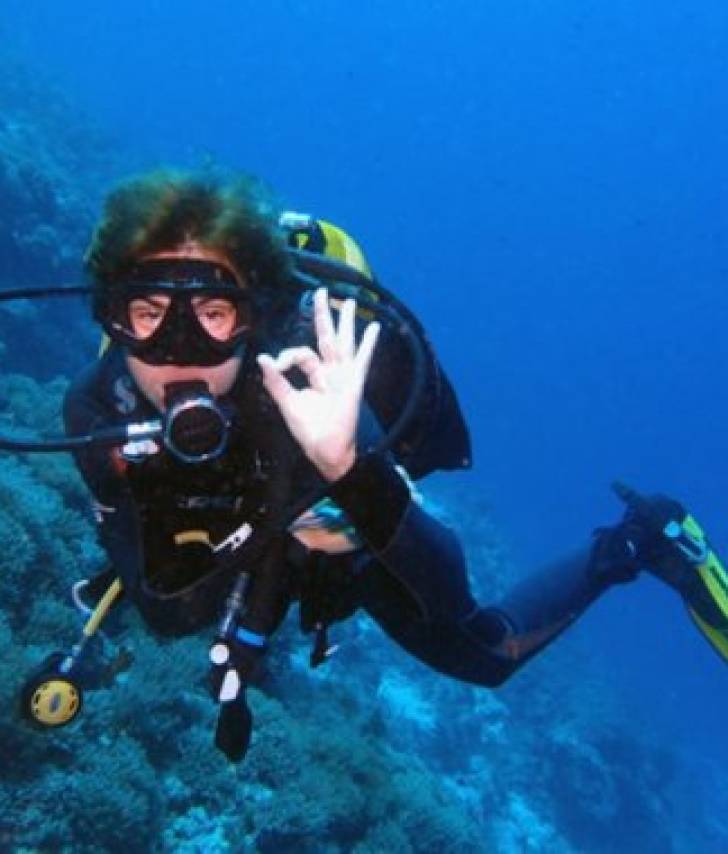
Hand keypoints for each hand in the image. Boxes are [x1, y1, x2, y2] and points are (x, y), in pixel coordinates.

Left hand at [257, 288, 379, 481]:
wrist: (325, 449)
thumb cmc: (309, 431)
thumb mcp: (288, 403)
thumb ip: (276, 381)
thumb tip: (262, 359)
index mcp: (316, 375)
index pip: (302, 354)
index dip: (287, 355)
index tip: (275, 364)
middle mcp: (331, 372)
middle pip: (327, 337)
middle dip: (324, 315)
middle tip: (323, 292)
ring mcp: (344, 376)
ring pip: (344, 343)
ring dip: (347, 322)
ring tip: (350, 301)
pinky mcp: (353, 383)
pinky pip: (362, 360)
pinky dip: (368, 344)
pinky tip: (374, 328)